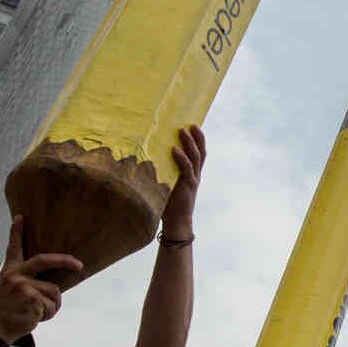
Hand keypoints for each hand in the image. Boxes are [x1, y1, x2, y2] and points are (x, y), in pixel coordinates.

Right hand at [0, 216, 81, 335]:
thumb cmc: (11, 309)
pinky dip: (49, 313)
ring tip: (37, 312)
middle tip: (79, 265)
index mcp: (10, 270)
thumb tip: (53, 277)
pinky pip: (52, 305)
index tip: (20, 216)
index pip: (13, 248)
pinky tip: (35, 317)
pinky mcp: (31, 298)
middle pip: (45, 260)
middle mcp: (15, 274)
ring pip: (54, 291)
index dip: (17, 232)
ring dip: (52, 305)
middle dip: (64, 261)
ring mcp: (23, 286)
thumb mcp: (12, 289)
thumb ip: (27, 278)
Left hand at [161, 125, 205, 239]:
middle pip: (201, 152)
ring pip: (195, 157)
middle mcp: (196, 175)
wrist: (176, 222)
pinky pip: (186, 169)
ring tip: (183, 131)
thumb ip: (163, 171)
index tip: (194, 126)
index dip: (199, 140)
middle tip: (191, 124)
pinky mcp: (188, 186)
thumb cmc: (168, 203)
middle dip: (197, 137)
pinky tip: (174, 149)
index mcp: (192, 174)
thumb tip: (147, 156)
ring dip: (189, 143)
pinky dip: (181, 158)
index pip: (199, 154)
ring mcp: (193, 180)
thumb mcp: (167, 183)